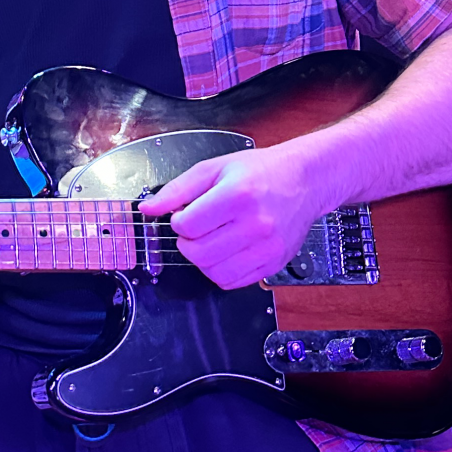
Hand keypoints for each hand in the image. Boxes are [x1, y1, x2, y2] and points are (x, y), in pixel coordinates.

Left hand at [140, 143, 323, 288]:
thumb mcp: (214, 168)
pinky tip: (225, 252)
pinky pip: (233, 282)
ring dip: (202, 260)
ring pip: (214, 273)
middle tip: (195, 230)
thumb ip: (177, 189)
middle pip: (198, 253)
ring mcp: (267, 247)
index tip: (185, 215)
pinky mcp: (273, 263)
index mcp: (238, 195)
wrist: (304, 180)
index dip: (178, 221)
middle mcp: (255, 224)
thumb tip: (147, 208)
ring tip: (210, 240)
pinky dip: (220, 271)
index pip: (187, 225)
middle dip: (186, 243)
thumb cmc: (260, 171)